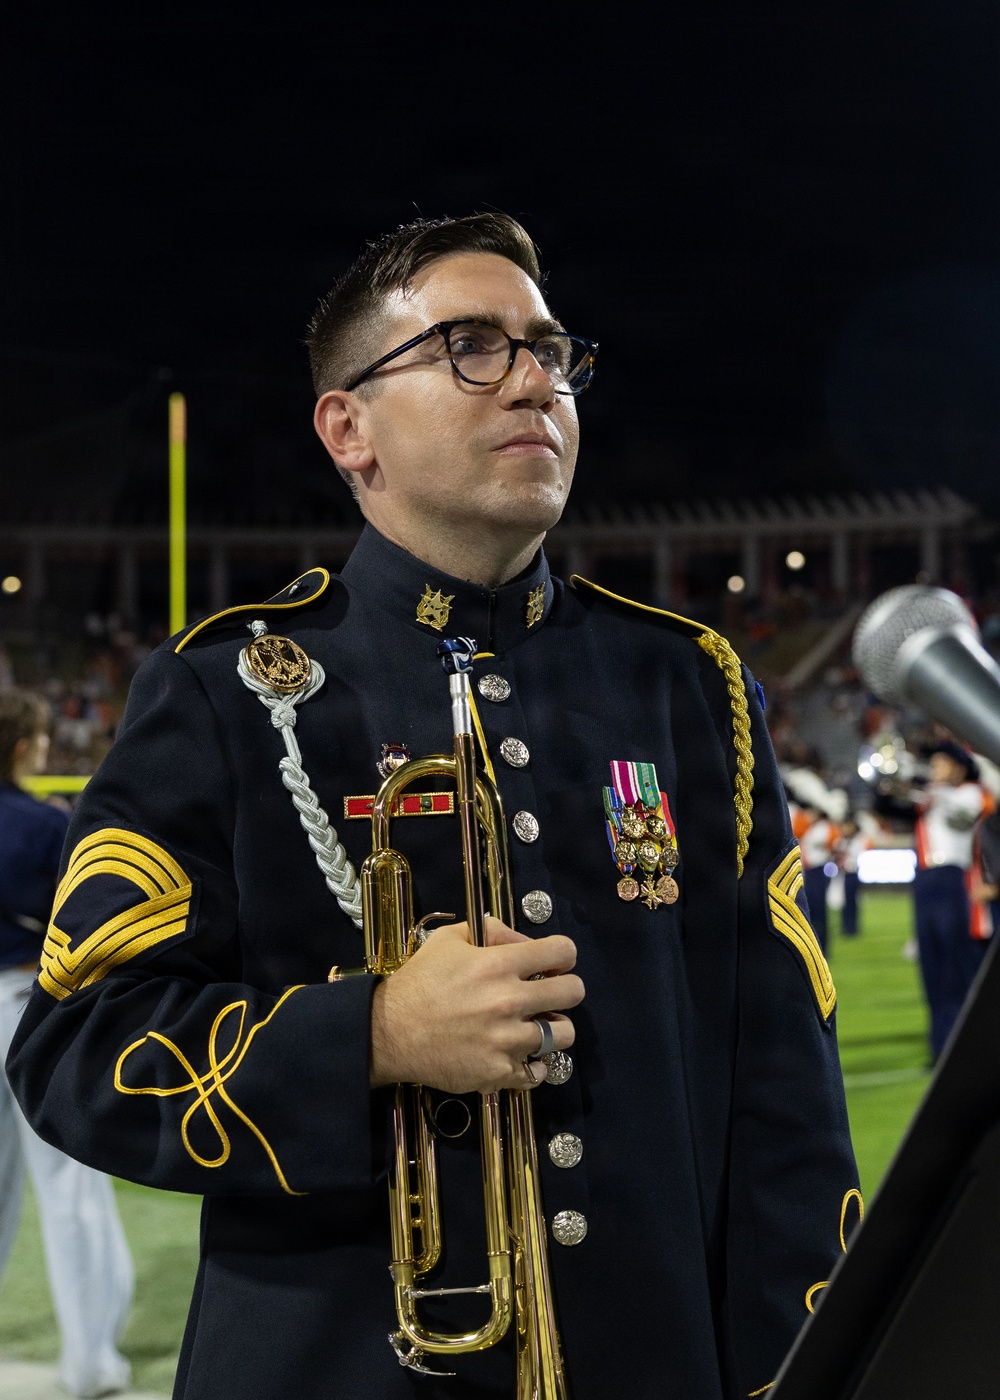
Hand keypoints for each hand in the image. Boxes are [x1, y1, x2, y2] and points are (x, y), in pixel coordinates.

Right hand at [370, 916, 582, 1093]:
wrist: (388, 1032)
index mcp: (499, 964)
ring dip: (553, 1030)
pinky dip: (533, 1065)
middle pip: (574, 993)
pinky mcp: (498, 1071)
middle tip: (549, 996)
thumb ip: (490, 930)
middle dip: (565, 991)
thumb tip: (523, 940)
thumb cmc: (419, 982)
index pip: (562, 952)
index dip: (564, 956)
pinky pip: (539, 1071)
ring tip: (535, 1028)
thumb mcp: (448, 940)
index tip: (555, 964)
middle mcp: (509, 1000)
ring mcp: (506, 1040)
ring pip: (564, 1035)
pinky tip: (518, 1056)